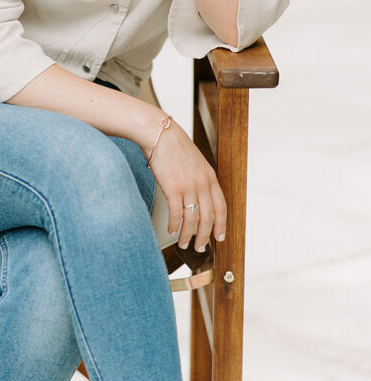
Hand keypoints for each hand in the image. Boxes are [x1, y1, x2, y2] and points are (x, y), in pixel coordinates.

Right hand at [148, 119, 226, 251]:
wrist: (159, 133)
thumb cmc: (174, 147)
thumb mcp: (195, 162)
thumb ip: (200, 180)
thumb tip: (199, 199)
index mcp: (210, 177)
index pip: (221, 207)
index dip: (221, 224)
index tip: (219, 237)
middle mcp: (202, 183)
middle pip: (208, 217)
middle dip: (205, 236)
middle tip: (200, 246)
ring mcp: (188, 186)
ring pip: (193, 219)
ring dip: (188, 235)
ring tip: (184, 243)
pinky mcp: (173, 188)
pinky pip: (176, 214)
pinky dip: (175, 225)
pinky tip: (172, 230)